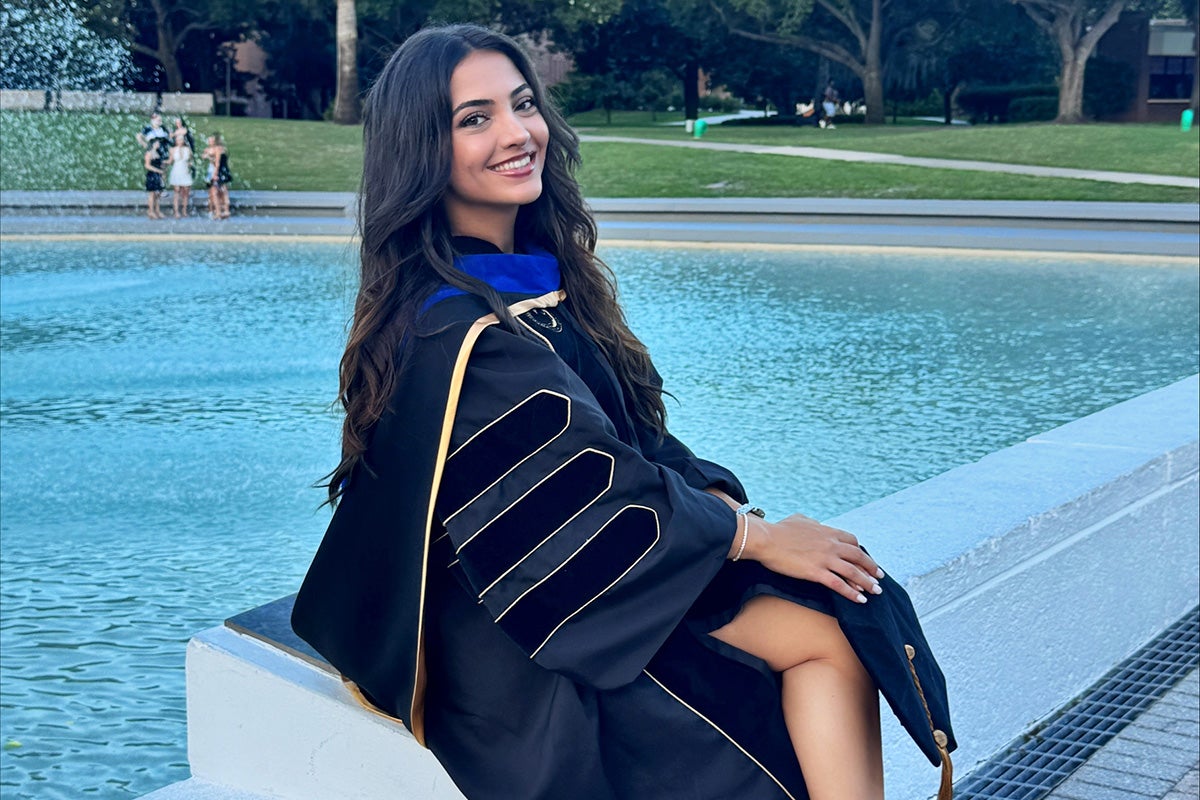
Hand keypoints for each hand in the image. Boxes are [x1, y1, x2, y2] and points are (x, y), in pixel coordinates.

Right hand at [742, 513, 883, 603]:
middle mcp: (830, 544)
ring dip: (867, 583)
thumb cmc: (778, 529)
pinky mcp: (816, 572)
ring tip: (876, 591)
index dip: (861, 551)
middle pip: (859, 556)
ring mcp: (825, 559)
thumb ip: (812, 523)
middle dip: (871, 568)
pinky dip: (852, 593)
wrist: (766, 539)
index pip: (852, 541)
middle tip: (879, 577)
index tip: (865, 559)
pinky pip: (839, 584)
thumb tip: (814, 524)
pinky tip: (860, 600)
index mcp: (827, 531)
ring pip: (853, 572)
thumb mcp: (799, 519)